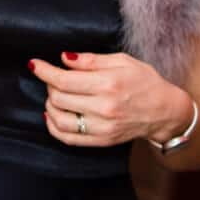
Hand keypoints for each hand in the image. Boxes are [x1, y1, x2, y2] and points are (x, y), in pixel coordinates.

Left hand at [30, 51, 193, 147]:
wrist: (165, 111)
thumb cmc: (145, 81)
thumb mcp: (122, 61)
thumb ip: (91, 60)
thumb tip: (64, 58)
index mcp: (107, 84)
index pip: (64, 80)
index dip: (44, 71)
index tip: (34, 64)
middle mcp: (103, 108)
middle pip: (58, 98)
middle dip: (49, 84)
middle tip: (54, 77)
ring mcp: (102, 127)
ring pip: (58, 119)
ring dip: (49, 104)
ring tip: (55, 94)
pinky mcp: (101, 140)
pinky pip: (67, 138)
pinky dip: (53, 126)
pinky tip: (53, 114)